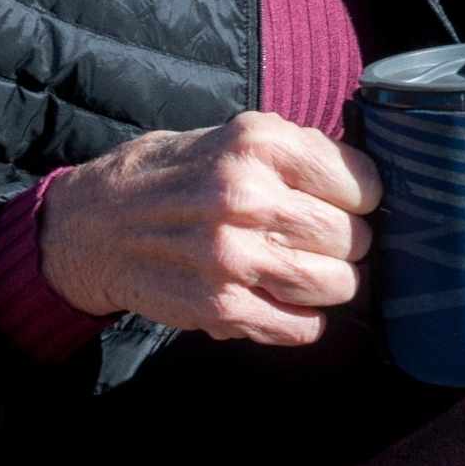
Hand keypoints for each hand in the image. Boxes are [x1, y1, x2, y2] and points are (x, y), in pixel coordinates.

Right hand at [38, 112, 381, 345]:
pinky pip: (303, 327)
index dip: (360, 199)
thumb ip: (297, 154)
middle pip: (353, 238)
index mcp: (257, 144)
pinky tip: (281, 301)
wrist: (94, 224)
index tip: (342, 204)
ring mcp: (231, 255)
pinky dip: (303, 321)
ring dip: (331, 284)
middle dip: (347, 244)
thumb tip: (370, 186)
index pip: (363, 184)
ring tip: (307, 272)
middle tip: (320, 242)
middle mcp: (245, 196)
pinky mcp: (218, 305)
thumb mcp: (233, 138)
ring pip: (337, 285)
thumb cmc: (175, 176)